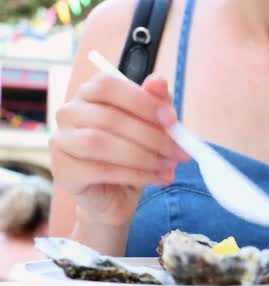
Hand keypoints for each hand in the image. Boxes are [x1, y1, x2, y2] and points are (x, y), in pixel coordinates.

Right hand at [50, 73, 187, 226]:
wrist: (116, 195)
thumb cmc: (133, 153)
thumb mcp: (151, 126)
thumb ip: (154, 103)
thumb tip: (159, 81)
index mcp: (89, 93)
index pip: (108, 85)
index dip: (142, 100)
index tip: (172, 119)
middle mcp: (68, 113)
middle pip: (109, 117)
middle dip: (152, 136)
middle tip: (179, 151)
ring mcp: (61, 142)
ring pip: (102, 143)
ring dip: (144, 156)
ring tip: (169, 166)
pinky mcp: (64, 171)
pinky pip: (102, 170)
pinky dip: (137, 174)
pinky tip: (159, 178)